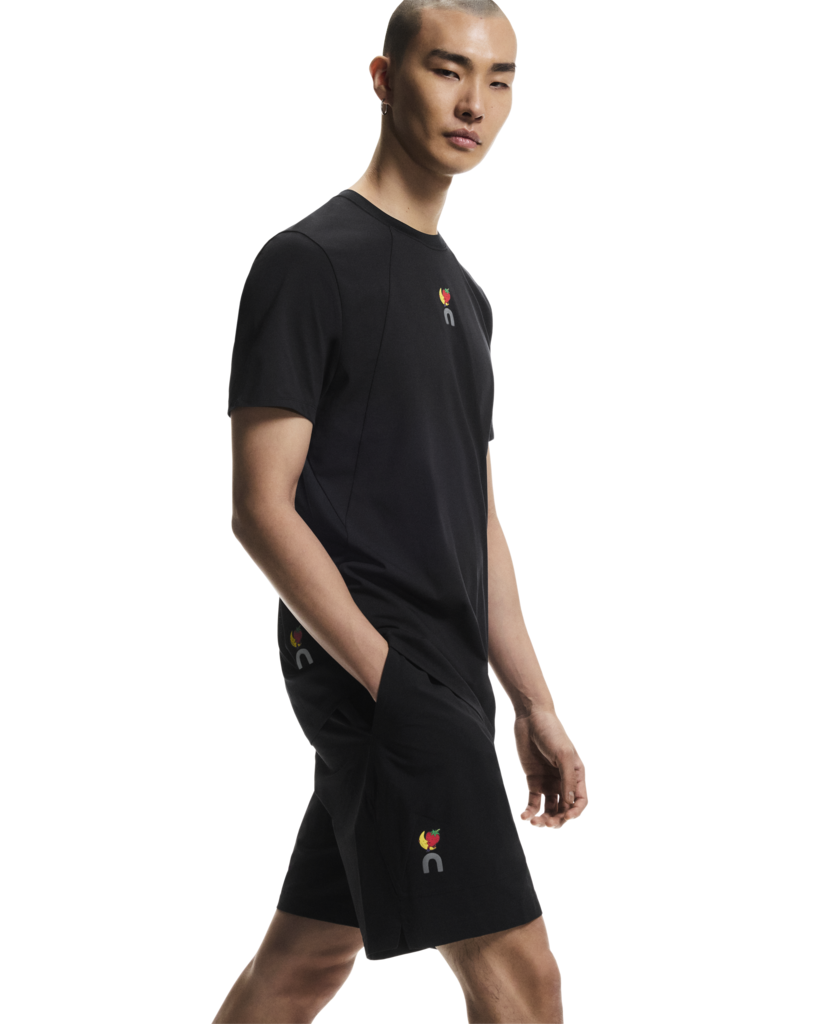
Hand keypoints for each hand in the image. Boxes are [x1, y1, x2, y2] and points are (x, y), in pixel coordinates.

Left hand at [513, 708, 587, 828]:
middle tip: (546, 823)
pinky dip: (530, 811)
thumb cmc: (552, 732)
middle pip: (564, 808)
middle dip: (557, 819)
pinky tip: (524, 816)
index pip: (579, 801)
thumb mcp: (563, 754)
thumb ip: (567, 779)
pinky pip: (534, 801)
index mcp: (576, 775)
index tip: (564, 817)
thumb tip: (570, 804)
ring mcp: (548, 781)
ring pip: (550, 808)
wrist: (531, 717)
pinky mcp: (533, 780)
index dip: (574, 812)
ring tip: (534, 822)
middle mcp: (563, 781)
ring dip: (543, 818)